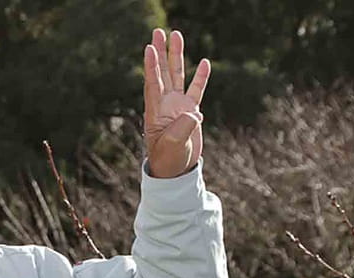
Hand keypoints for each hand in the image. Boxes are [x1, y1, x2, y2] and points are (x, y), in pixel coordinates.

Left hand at [143, 29, 209, 177]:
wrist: (175, 170)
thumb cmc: (168, 160)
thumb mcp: (172, 146)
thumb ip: (181, 129)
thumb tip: (195, 115)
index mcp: (155, 110)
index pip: (153, 83)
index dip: (151, 66)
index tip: (149, 48)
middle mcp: (165, 104)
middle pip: (163, 71)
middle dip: (161, 51)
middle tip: (159, 31)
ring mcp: (178, 105)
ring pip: (177, 75)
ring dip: (176, 55)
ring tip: (176, 35)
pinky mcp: (190, 111)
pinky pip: (196, 90)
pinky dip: (200, 77)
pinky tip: (204, 62)